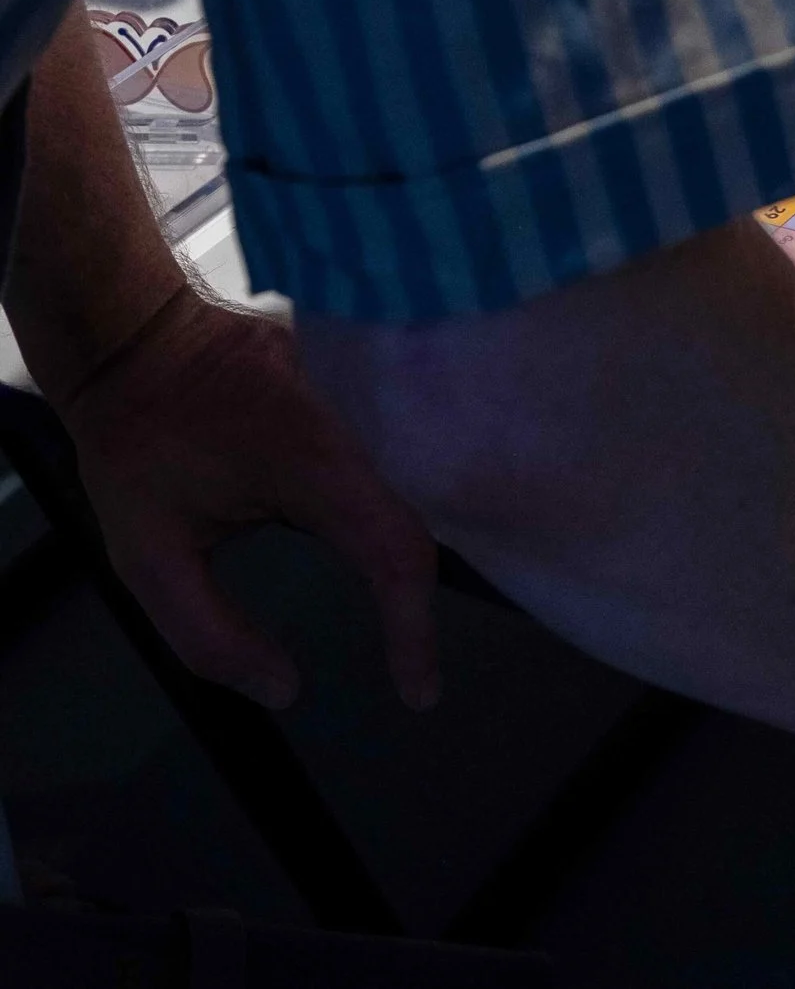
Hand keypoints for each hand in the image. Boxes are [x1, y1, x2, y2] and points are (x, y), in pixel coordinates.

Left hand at [65, 291, 440, 710]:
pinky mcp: (371, 381)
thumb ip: (210, 634)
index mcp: (314, 461)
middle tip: (408, 665)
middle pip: (422, 520)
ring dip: (422, 546)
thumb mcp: (147, 555)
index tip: (416, 691)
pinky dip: (411, 497)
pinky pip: (405, 449)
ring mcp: (373, 392)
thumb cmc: (137, 439)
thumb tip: (282, 688)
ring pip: (424, 481)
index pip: (394, 552)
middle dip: (421, 598)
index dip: (413, 629)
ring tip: (404, 615)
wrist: (136, 336)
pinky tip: (397, 532)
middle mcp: (361, 421)